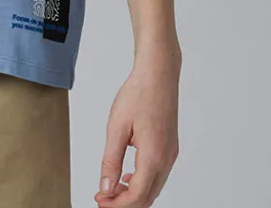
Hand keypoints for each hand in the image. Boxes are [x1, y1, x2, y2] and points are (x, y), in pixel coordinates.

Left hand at [94, 55, 180, 206]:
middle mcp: (166, 160)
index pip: (136, 196)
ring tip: (111, 188)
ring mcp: (171, 154)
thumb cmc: (138, 95)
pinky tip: (127, 175)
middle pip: (147, 197)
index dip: (117, 205)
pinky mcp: (170, 148)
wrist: (158, 75)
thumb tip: (106, 186)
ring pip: (153, 188)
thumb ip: (111, 160)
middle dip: (124, 203)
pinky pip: (158, 175)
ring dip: (133, 193)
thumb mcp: (117, 127)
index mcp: (153, 157)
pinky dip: (142, 182)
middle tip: (102, 198)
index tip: (99, 202)